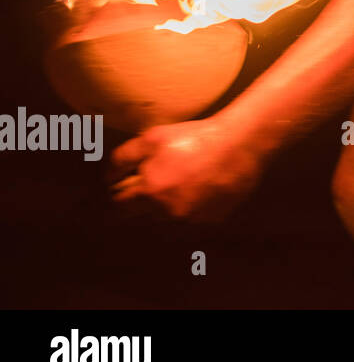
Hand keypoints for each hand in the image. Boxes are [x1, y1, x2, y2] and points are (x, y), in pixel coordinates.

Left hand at [109, 114, 265, 220]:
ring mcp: (190, 220)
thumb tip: (106, 179)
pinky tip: (193, 195)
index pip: (118, 205)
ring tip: (170, 192)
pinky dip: (186, 213)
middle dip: (134, 208)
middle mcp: (167, 212)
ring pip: (163, 223)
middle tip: (140, 194)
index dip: (114, 197)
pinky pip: (189, 223)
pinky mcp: (211, 221)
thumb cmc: (195, 138)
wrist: (240, 144)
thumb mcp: (153, 138)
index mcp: (150, 191)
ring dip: (160, 212)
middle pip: (138, 219)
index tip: (111, 193)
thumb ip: (123, 158)